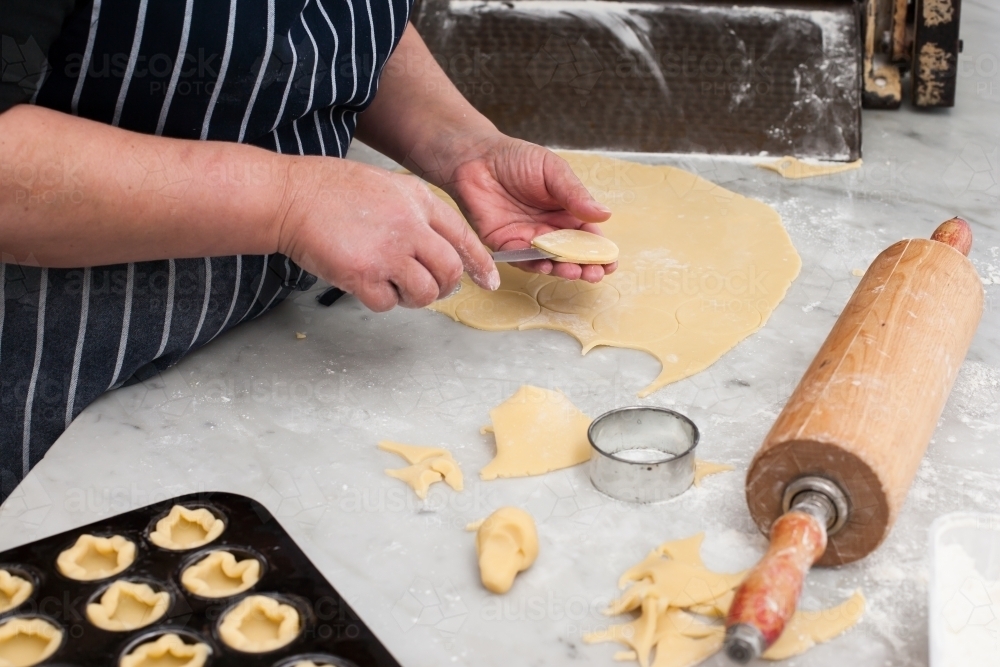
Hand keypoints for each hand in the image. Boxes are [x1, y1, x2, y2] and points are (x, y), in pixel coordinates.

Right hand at [275, 157, 498, 311]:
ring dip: (414, 297)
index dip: (479, 263)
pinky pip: (388, 303)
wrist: (290, 196)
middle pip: (450, 271)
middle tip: (430, 288)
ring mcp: (388, 252)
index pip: (463, 236)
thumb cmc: (332, 191)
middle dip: (445, 286)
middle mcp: (410, 226)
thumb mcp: (388, 186)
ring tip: (393, 284)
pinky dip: (380, 300)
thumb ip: (417, 213)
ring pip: (425, 293)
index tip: (488, 280)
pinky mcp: (363, 274)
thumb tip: (438, 247)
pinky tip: (366, 282)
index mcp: (419, 200)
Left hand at [443, 135, 615, 282]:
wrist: (477, 158)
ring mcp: (528, 238)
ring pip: (549, 261)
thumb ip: (575, 194)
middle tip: (595, 273)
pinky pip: (521, 259)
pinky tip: (547, 265)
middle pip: (572, 254)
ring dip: (562, 269)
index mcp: (566, 211)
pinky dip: (534, 264)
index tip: (611, 261)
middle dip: (585, 266)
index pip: (588, 236)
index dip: (601, 250)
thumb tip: (605, 214)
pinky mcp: (505, 244)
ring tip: (574, 271)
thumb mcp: (553, 170)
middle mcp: (549, 229)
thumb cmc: (516, 159)